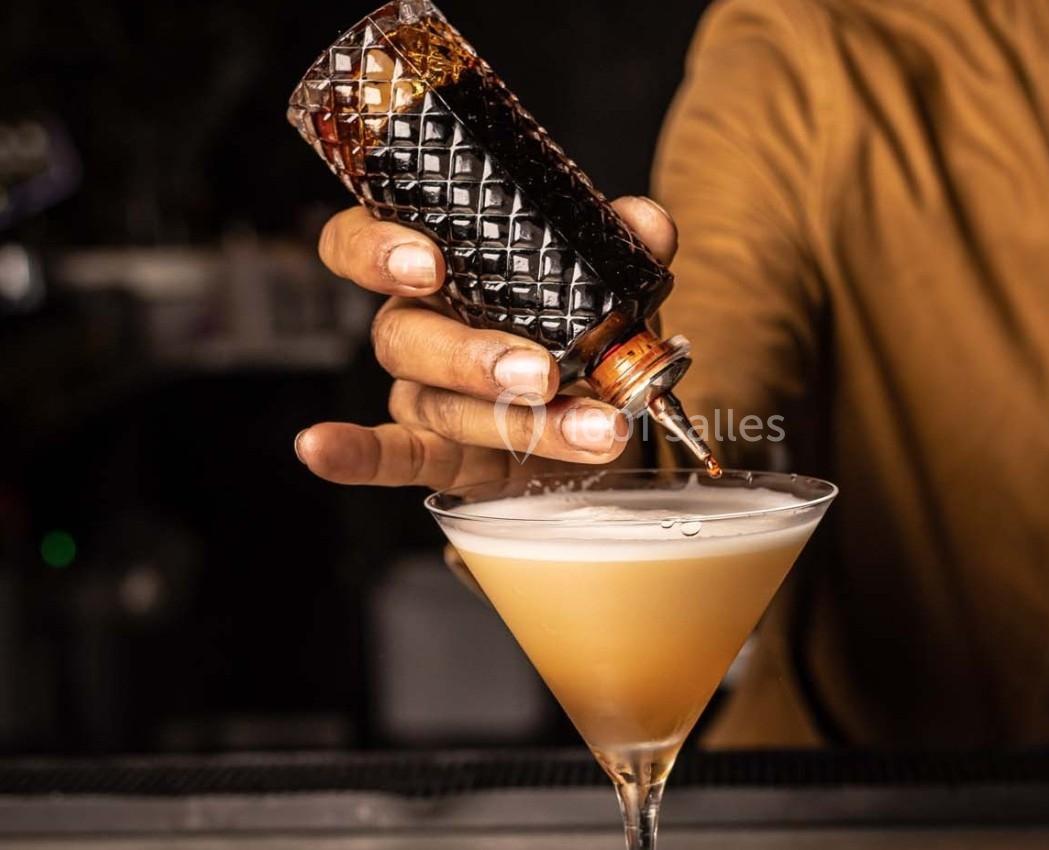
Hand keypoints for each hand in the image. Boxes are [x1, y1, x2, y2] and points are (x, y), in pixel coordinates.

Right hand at [294, 196, 677, 488]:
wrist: (605, 408)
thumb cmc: (585, 330)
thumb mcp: (611, 284)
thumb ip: (625, 250)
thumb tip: (645, 222)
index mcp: (445, 268)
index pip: (366, 241)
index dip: (379, 248)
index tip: (428, 262)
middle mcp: (418, 324)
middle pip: (406, 334)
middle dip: (473, 356)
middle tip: (541, 373)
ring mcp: (423, 392)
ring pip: (438, 402)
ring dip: (518, 422)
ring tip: (595, 428)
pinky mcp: (441, 452)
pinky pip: (392, 453)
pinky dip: (359, 455)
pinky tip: (320, 450)